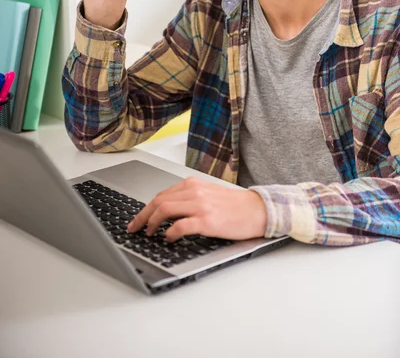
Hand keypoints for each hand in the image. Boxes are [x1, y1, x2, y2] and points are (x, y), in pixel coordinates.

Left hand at [127, 177, 267, 242]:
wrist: (257, 210)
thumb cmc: (234, 205)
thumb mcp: (208, 194)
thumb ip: (188, 198)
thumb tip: (165, 211)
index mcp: (193, 184)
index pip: (161, 195)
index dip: (145, 209)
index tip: (137, 219)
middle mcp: (194, 192)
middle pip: (158, 201)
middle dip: (142, 217)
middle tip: (135, 228)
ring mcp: (200, 206)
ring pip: (165, 210)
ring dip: (152, 223)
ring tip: (149, 233)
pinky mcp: (207, 221)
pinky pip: (179, 226)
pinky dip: (169, 233)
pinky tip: (168, 238)